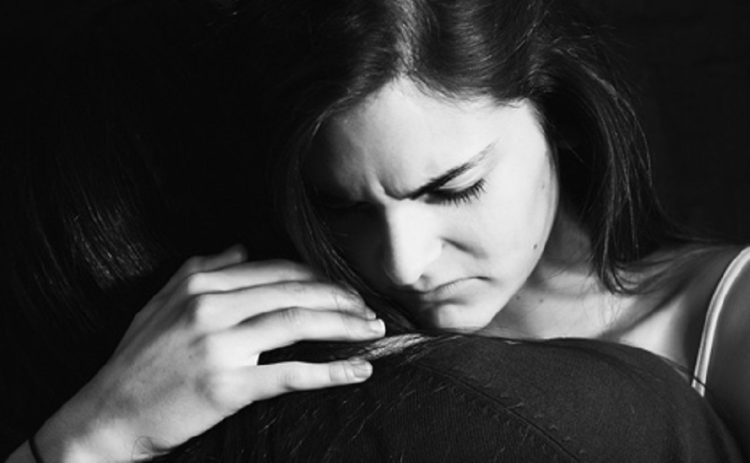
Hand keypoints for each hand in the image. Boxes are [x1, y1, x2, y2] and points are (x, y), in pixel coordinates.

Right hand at [33, 246, 384, 461]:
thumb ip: (200, 269)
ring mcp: (219, 347)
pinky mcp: (227, 386)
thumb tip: (241, 247)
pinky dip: (331, 372)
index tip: (342, 287)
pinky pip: (290, 374)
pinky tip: (359, 372)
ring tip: (373, 330)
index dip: (316, 276)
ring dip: (344, 325)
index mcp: (200, 287)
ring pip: (298, 324)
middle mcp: (211, 309)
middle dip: (340, 297)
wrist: (107, 416)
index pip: (275, 271)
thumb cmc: (135, 361)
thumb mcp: (159, 303)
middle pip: (294, 292)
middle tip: (370, 307)